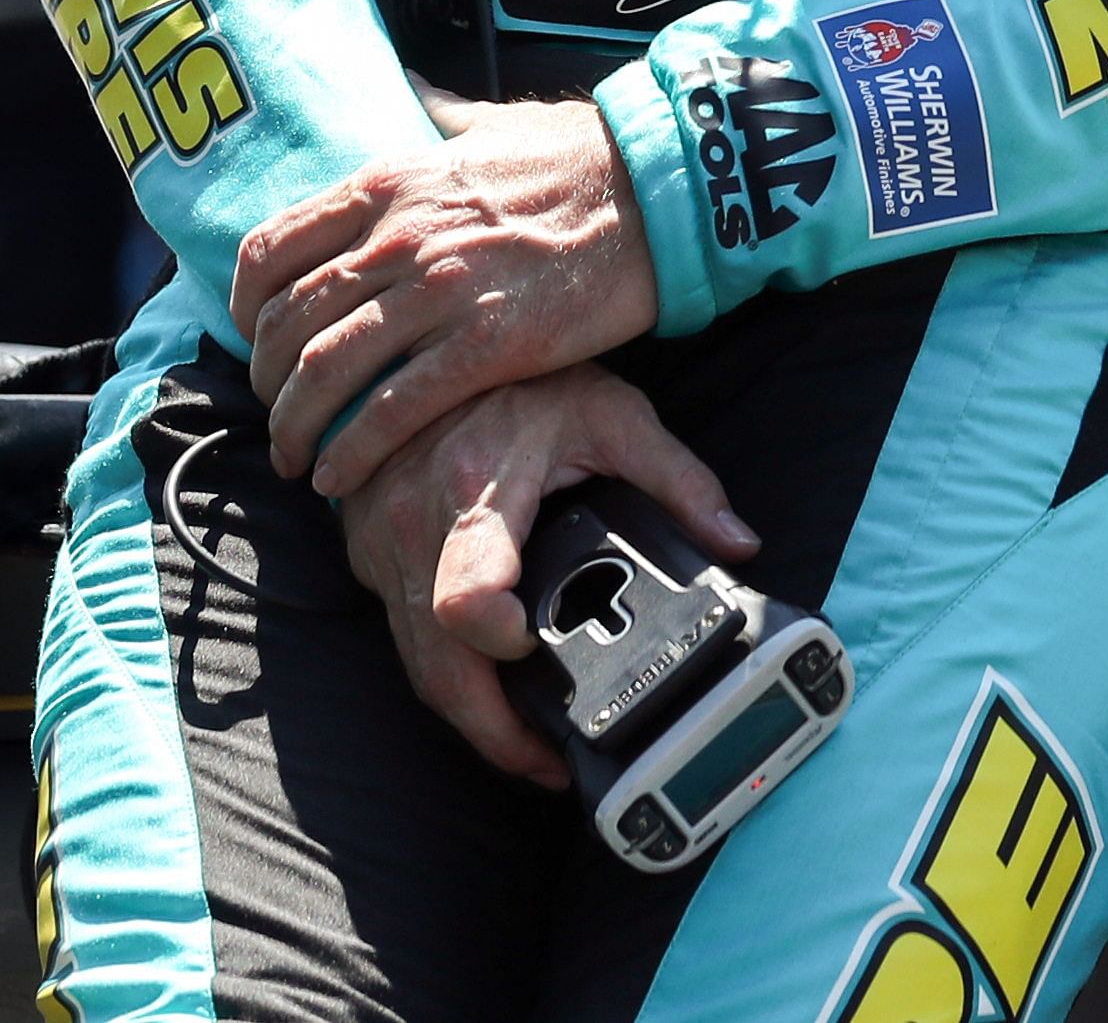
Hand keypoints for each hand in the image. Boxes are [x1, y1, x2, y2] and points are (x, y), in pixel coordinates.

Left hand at [234, 100, 656, 496]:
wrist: (659, 188)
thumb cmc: (581, 156)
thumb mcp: (491, 123)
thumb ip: (439, 114)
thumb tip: (412, 88)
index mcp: (389, 183)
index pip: (272, 249)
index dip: (246, 308)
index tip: (253, 339)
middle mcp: (400, 236)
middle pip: (288, 320)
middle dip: (266, 381)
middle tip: (277, 412)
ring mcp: (441, 291)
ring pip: (326, 370)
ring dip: (296, 425)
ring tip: (296, 458)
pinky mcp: (488, 344)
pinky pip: (393, 410)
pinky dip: (353, 451)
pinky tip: (339, 475)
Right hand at [332, 362, 755, 786]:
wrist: (429, 344)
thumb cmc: (527, 379)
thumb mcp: (615, 414)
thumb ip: (681, 481)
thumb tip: (740, 545)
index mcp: (476, 488)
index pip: (463, 593)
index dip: (495, 641)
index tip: (534, 654)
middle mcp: (414, 528)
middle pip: (436, 666)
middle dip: (491, 731)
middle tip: (550, 764)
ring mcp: (380, 548)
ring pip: (414, 667)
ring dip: (468, 718)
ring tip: (531, 751)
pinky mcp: (367, 558)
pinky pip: (400, 640)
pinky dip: (442, 678)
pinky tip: (489, 697)